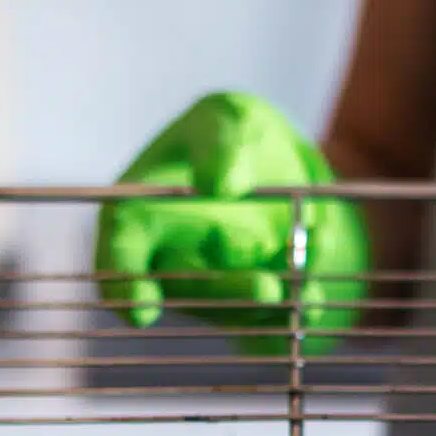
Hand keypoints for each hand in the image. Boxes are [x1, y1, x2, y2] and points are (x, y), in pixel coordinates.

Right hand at [96, 92, 370, 354]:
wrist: (274, 159)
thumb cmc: (230, 133)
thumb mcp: (226, 120)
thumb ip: (221, 146)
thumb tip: (220, 185)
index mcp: (138, 217)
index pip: (118, 259)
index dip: (124, 289)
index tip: (141, 311)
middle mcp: (168, 262)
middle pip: (187, 293)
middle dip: (227, 295)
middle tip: (267, 289)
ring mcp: (211, 288)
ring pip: (235, 312)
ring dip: (272, 307)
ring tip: (309, 286)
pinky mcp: (253, 302)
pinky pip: (272, 315)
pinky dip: (297, 304)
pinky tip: (317, 285)